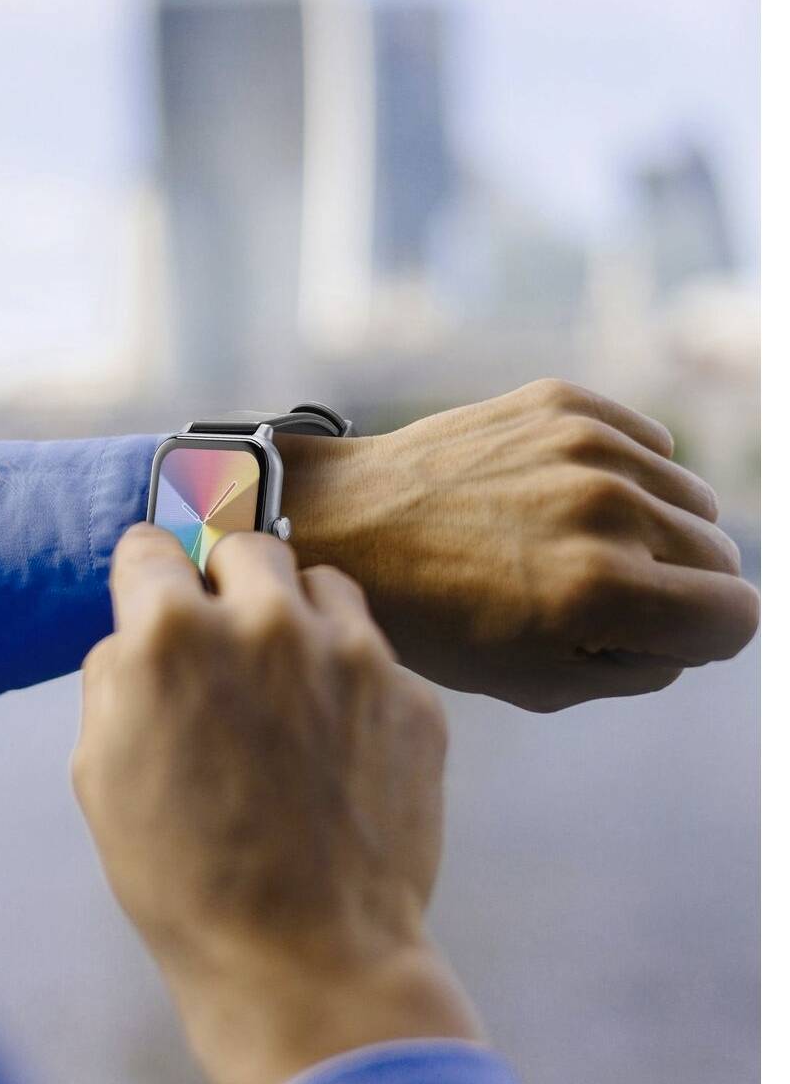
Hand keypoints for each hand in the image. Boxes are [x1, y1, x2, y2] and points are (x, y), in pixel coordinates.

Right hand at [74, 524, 479, 1083]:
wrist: (306, 960)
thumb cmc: (184, 875)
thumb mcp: (99, 770)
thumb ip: (117, 675)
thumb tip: (141, 635)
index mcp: (172, 632)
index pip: (150, 544)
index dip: (145, 574)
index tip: (155, 592)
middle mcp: (265, 620)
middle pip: (242, 545)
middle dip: (223, 580)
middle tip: (222, 636)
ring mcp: (351, 652)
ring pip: (319, 581)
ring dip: (295, 612)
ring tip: (287, 678)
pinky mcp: (412, 694)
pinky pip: (374, 650)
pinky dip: (349, 676)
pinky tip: (334, 739)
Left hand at [276, 378, 759, 710]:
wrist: (345, 523)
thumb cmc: (431, 617)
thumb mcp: (537, 681)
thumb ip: (644, 664)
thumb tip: (704, 624)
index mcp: (601, 590)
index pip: (738, 618)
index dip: (700, 638)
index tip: (651, 634)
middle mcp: (606, 508)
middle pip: (719, 555)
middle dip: (675, 585)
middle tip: (593, 594)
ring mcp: (586, 445)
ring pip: (690, 498)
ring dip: (651, 527)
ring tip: (568, 544)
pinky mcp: (564, 402)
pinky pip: (650, 444)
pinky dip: (624, 474)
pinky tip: (557, 496)